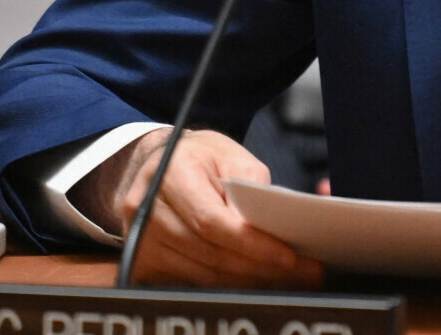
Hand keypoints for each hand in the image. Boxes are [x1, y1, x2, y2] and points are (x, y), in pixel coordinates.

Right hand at [76, 127, 323, 288]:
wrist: (161, 164)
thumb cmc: (202, 159)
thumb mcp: (232, 157)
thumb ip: (250, 188)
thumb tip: (267, 230)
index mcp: (169, 172)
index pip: (211, 220)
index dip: (250, 243)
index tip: (287, 257)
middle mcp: (145, 207)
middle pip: (208, 253)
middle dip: (258, 267)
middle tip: (301, 273)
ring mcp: (140, 238)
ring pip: (201, 273)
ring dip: (246, 281)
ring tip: (284, 278)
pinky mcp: (142, 260)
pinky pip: (189, 282)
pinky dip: (224, 284)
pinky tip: (252, 279)